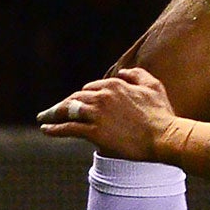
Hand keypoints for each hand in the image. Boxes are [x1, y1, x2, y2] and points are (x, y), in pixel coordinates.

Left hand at [38, 70, 176, 159]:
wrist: (164, 137)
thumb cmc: (161, 113)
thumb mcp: (153, 87)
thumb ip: (137, 75)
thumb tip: (122, 72)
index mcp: (115, 84)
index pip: (90, 88)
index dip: (82, 96)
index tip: (76, 103)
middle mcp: (102, 96)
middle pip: (75, 98)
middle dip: (63, 104)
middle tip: (53, 111)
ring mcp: (97, 114)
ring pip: (68, 111)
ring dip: (53, 114)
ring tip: (44, 118)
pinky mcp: (94, 132)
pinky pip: (68, 128)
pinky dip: (54, 128)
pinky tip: (46, 128)